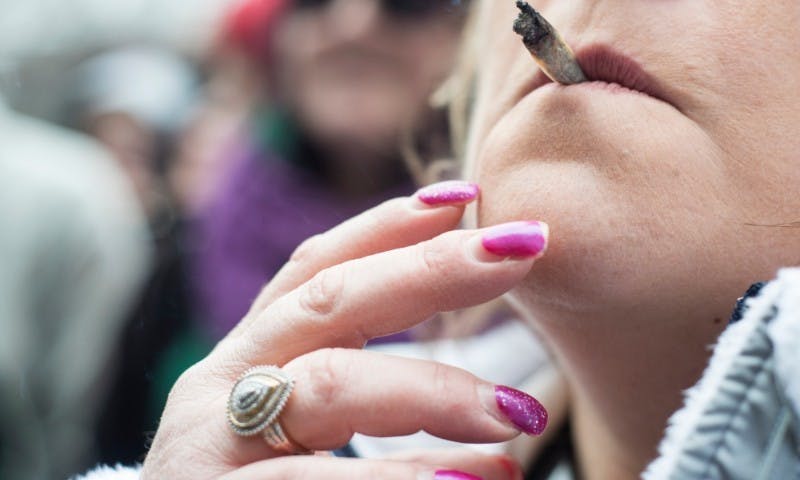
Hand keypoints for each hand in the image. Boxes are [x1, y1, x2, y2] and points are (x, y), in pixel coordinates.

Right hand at [141, 181, 548, 479]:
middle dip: (428, 270)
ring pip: (326, 386)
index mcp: (250, 357)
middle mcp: (222, 385)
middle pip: (327, 303)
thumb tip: (497, 398)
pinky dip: (395, 479)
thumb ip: (366, 390)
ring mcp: (210, 445)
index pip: (315, 270)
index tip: (464, 194)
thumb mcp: (301, 424)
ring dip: (431, 389)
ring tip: (516, 415)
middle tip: (520, 251)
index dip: (386, 225)